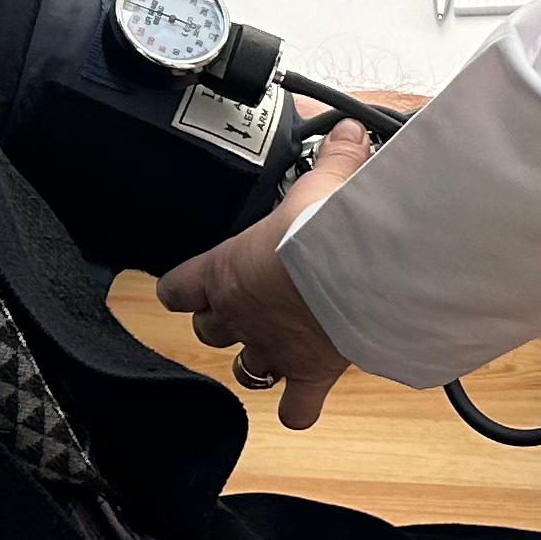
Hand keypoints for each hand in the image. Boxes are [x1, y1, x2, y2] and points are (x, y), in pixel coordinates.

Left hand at [154, 123, 371, 425]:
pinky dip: (300, 409)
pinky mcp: (311, 374)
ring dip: (256, 362)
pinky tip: (307, 401)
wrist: (361, 271)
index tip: (192, 283)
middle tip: (250, 304)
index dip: (184, 286)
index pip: (179, 286)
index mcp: (227, 269)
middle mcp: (241, 315)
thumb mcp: (324, 182)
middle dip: (224, 321)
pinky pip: (296, 410)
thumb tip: (348, 129)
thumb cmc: (328, 225)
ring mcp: (274, 348)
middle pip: (208, 330)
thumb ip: (332, 157)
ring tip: (278, 346)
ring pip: (245, 370)